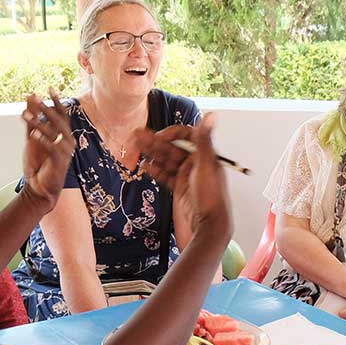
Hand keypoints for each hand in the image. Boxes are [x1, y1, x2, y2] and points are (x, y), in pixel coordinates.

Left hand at [20, 88, 76, 210]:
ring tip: (25, 114)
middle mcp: (67, 141)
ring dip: (39, 122)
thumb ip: (32, 119)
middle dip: (46, 109)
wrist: (39, 188)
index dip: (57, 101)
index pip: (62, 114)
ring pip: (54, 132)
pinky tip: (33, 133)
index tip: (50, 88)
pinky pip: (52, 147)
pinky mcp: (60, 161)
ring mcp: (65, 151)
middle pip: (59, 120)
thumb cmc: (38, 163)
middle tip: (35, 98)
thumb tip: (30, 97)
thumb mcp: (32, 138)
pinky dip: (43, 139)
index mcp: (63, 135)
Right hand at [134, 115, 232, 243]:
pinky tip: (144, 165)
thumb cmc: (211, 198)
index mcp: (205, 156)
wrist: (207, 230)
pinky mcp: (178, 191)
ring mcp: (186, 178)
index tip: (158, 135)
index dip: (172, 133)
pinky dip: (154, 170)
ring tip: (134, 147)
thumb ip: (204, 140)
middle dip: (154, 142)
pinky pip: (164, 176)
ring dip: (150, 153)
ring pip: (165, 161)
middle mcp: (196, 164)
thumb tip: (211, 114)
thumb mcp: (206, 166)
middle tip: (135, 136)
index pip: (188, 135)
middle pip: (172, 148)